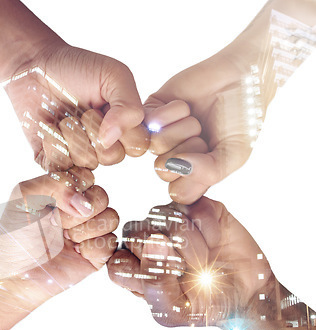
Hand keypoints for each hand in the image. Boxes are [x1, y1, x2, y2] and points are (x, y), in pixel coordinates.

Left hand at [0, 166, 118, 309]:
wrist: (13, 274)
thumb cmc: (13, 236)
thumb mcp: (24, 196)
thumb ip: (55, 183)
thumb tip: (84, 202)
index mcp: (62, 193)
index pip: (86, 176)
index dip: (75, 188)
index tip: (53, 204)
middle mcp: (77, 211)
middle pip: (102, 196)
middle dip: (79, 212)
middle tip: (56, 224)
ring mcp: (88, 233)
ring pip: (111, 218)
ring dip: (87, 229)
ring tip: (66, 239)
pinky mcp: (96, 256)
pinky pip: (112, 243)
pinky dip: (93, 247)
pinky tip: (74, 252)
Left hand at [4, 42, 149, 170]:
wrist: (33, 67)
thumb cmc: (75, 67)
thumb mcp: (113, 75)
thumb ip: (128, 106)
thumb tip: (111, 139)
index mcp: (124, 126)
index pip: (137, 146)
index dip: (123, 130)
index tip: (105, 107)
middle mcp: (104, 144)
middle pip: (111, 157)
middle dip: (94, 130)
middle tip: (84, 110)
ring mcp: (79, 154)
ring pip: (86, 163)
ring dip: (73, 135)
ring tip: (65, 116)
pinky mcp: (54, 160)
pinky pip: (60, 168)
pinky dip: (54, 145)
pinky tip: (49, 127)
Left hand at [107, 197, 272, 327]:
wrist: (248, 293)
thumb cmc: (206, 305)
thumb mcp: (176, 310)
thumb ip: (156, 283)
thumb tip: (154, 240)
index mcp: (132, 269)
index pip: (117, 262)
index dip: (144, 270)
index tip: (170, 283)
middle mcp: (144, 243)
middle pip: (135, 233)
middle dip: (170, 257)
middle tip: (191, 271)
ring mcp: (167, 222)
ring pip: (162, 216)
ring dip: (191, 243)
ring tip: (206, 259)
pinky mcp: (193, 207)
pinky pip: (191, 205)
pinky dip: (207, 227)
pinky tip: (215, 241)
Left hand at [144, 51, 254, 203]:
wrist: (241, 76)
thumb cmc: (242, 117)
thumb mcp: (235, 153)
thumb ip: (210, 172)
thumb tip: (178, 168)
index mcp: (193, 174)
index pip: (178, 193)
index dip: (191, 178)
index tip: (209, 159)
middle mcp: (174, 158)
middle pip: (162, 170)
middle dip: (189, 150)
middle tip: (204, 135)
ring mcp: (161, 135)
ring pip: (156, 145)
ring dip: (182, 129)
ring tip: (196, 119)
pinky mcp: (151, 112)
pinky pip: (148, 121)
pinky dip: (170, 113)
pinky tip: (184, 106)